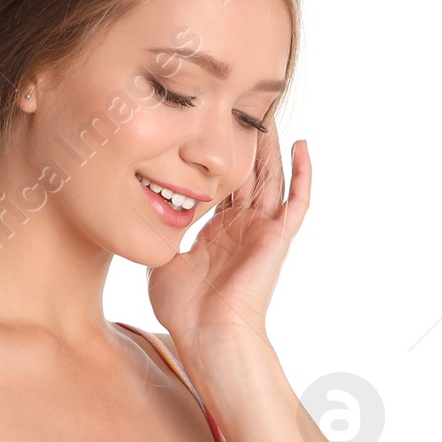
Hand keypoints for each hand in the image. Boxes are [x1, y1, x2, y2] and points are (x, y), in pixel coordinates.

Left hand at [147, 129, 310, 345]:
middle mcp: (241, 227)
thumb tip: (139, 211)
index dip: (214, 156)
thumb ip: (160, 233)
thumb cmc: (185, 309)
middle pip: (247, 174)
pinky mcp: (278, 237)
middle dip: (243, 143)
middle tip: (237, 107)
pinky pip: (297, 201)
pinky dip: (303, 174)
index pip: (218, 183)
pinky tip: (301, 145)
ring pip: (272, 178)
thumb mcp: (163, 260)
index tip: (204, 125)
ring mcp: (262, 231)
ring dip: (271, 147)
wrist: (210, 334)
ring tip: (267, 113)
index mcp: (215, 231)